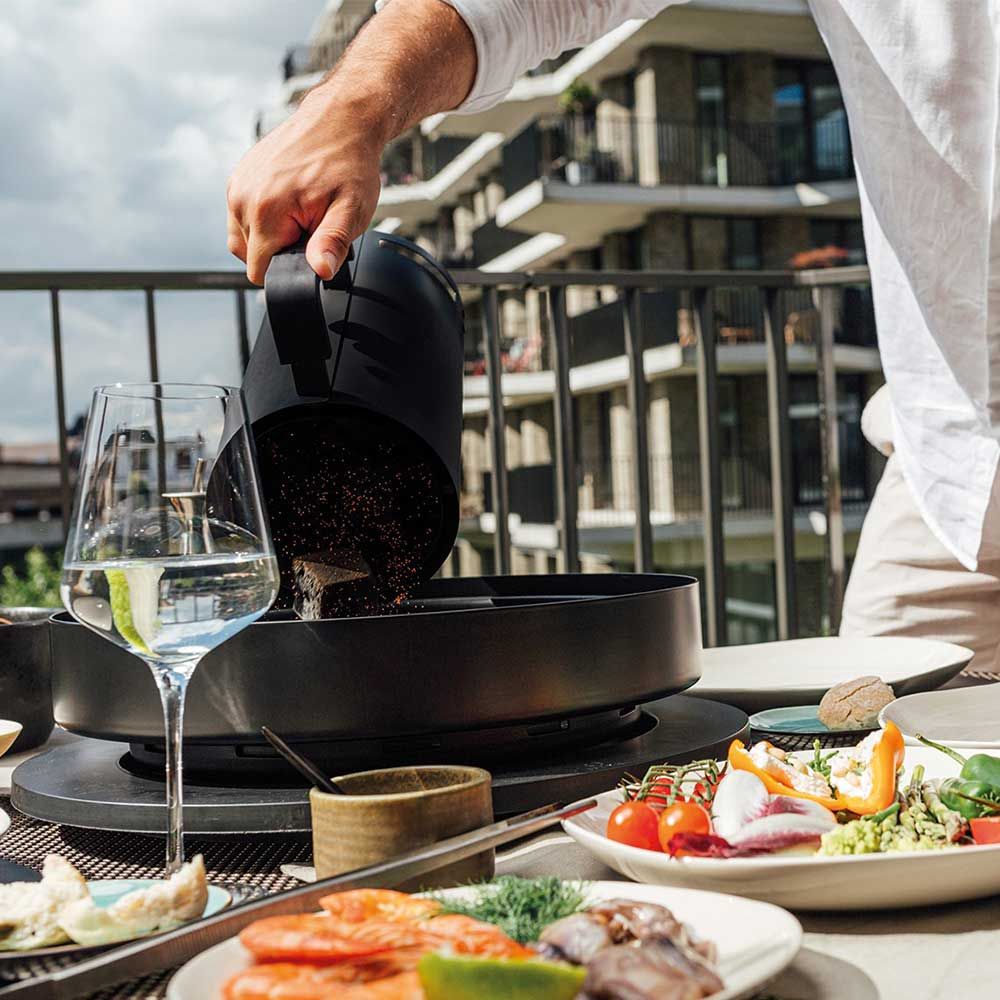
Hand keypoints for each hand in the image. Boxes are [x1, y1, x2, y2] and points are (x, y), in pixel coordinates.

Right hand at [226, 89, 384, 284]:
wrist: (339, 121)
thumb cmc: (348, 163)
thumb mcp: (351, 211)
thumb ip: (332, 244)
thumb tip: (322, 271)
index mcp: (265, 211)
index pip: (259, 270)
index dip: (287, 269)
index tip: (307, 248)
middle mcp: (242, 197)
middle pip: (249, 256)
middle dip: (279, 252)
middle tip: (309, 227)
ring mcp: (237, 185)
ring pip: (243, 237)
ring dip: (270, 236)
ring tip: (299, 214)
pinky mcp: (238, 177)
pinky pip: (242, 215)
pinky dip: (263, 218)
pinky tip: (288, 203)